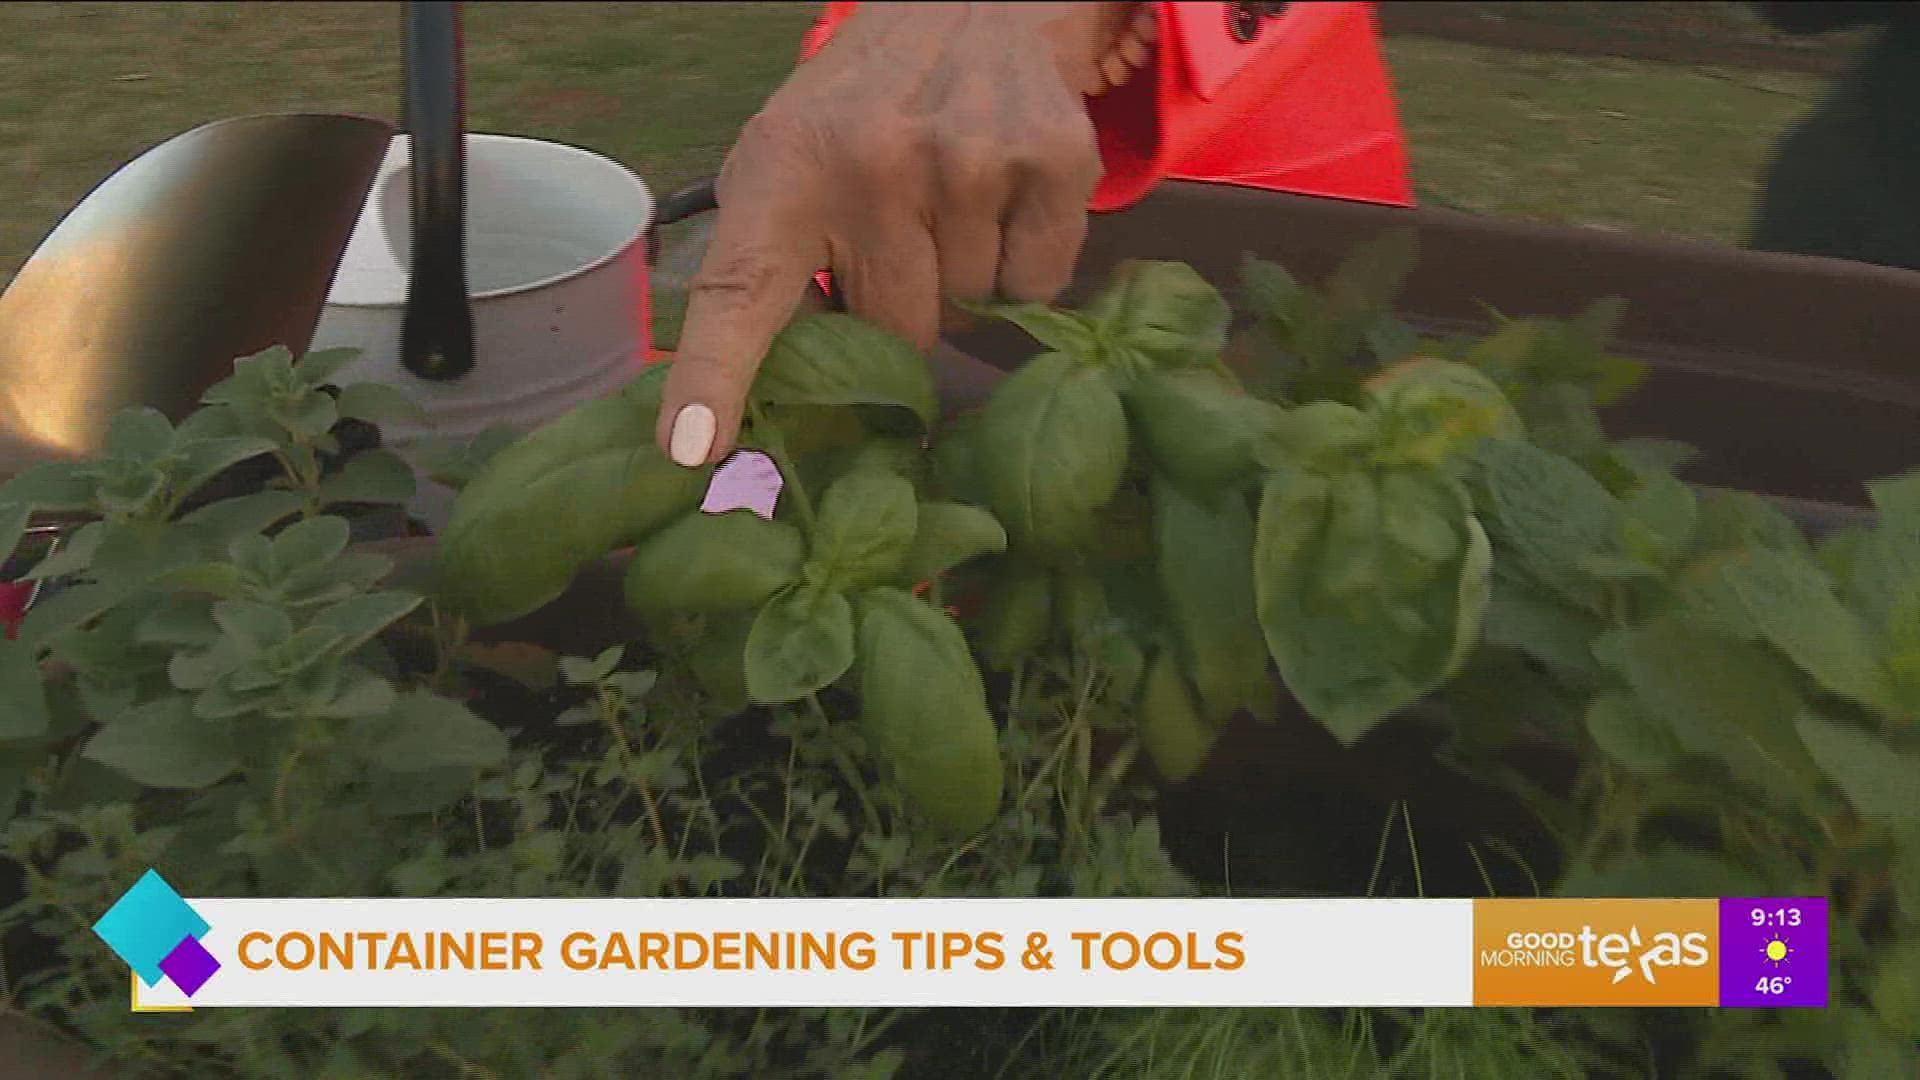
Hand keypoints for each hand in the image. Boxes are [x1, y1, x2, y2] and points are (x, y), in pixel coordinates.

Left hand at [656, 2, 1128, 466]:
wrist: (975, 3)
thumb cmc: (861, 109)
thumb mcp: (786, 161)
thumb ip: (771, 265)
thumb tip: (762, 406)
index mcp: (784, 170)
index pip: (738, 291)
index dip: (712, 378)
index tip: (692, 449)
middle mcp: (873, 163)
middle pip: (897, 335)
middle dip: (903, 309)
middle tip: (900, 236)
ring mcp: (969, 160)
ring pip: (971, 310)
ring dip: (964, 279)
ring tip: (951, 201)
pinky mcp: (1052, 161)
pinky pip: (1036, 286)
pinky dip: (1025, 262)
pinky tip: (1003, 198)